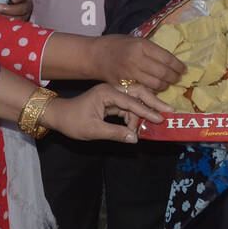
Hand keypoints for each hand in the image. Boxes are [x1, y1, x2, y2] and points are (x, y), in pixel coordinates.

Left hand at [41, 82, 168, 142]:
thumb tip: (134, 138)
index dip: (147, 111)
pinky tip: (137, 125)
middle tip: (168, 111)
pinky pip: (127, 106)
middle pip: (137, 93)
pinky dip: (134, 115)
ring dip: (142, 112)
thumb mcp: (93, 130)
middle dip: (153, 103)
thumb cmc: (72, 122)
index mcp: (106, 93)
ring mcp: (111, 94)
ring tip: (151, 124)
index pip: (131, 102)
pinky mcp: (110, 101)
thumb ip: (115, 133)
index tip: (160, 118)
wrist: (58, 115)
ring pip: (133, 100)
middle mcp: (111, 90)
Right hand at [92, 34, 184, 91]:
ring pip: (156, 84)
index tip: (184, 69)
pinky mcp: (125, 84)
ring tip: (168, 84)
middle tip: (179, 78)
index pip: (167, 58)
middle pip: (163, 73)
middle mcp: (137, 59)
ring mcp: (130, 73)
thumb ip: (151, 49)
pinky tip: (156, 88)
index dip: (178, 65)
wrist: (94, 55)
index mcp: (141, 45)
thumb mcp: (135, 40)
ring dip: (165, 86)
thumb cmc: (116, 44)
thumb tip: (170, 59)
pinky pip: (144, 89)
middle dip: (174, 77)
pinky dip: (153, 90)